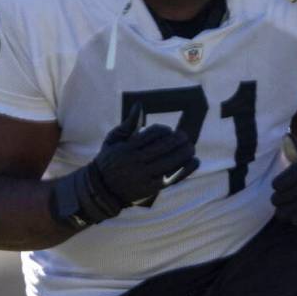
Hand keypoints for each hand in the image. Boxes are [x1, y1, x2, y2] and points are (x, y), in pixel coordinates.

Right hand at [51, 105, 198, 226]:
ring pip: (170, 162)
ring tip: (191, 147)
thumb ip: (128, 123)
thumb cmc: (110, 159)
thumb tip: (139, 105)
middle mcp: (135, 163)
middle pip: (163, 148)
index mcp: (126, 149)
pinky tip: (194, 161)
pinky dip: (186, 169)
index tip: (168, 130)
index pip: (151, 135)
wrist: (102, 190)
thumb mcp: (113, 140)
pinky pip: (172, 177)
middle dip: (178, 140)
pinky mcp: (151, 188)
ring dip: (184, 152)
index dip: (164, 130)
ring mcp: (143, 177)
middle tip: (184, 136)